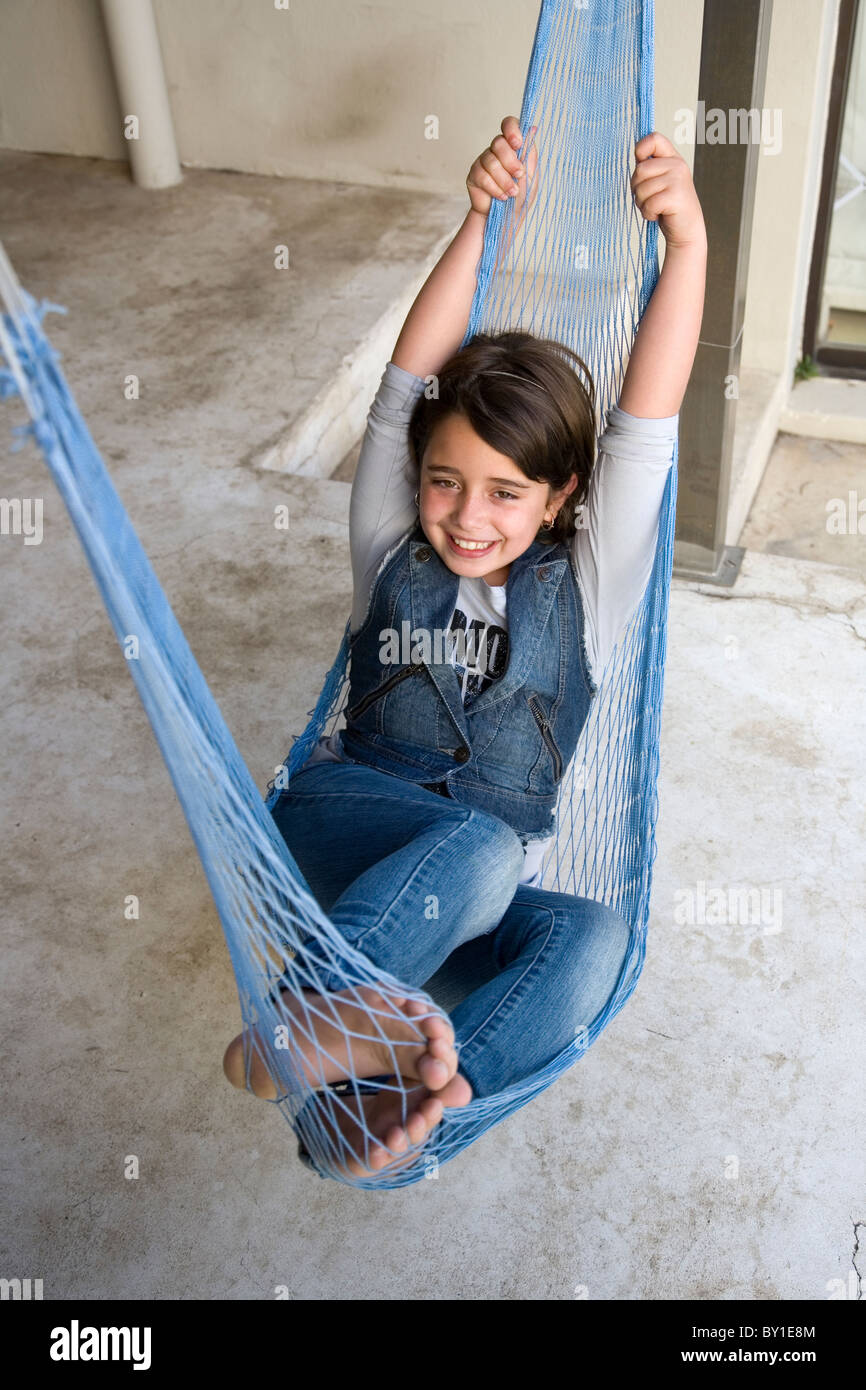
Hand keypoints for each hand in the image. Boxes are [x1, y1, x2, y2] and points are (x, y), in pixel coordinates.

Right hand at [466, 116, 538, 222]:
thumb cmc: (519, 198)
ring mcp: (483, 161)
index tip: (518, 144)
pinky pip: (483, 176)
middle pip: (499, 143)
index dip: (512, 130)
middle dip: (511, 162)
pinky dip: (495, 188)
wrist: (505, 220)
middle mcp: (496, 150)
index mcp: (512, 147)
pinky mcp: (474, 174)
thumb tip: (532, 129)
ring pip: (491, 162)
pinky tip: (500, 197)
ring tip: (511, 193)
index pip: (509, 124)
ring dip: (504, 180)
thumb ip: (530, 154)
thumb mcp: (531, 176)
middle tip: (518, 176)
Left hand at [631, 132, 705, 249]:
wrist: (686, 230)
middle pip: (640, 170)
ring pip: (642, 189)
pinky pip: (648, 204)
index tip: (640, 163)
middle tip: (649, 198)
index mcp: (673, 158)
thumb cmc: (668, 206)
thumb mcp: (659, 181)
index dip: (640, 149)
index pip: (654, 138)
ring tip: (655, 207)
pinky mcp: (676, 197)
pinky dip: (648, 214)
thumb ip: (649, 167)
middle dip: (637, 188)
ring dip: (642, 204)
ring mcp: (678, 180)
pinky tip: (658, 215)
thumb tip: (636, 153)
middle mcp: (677, 165)